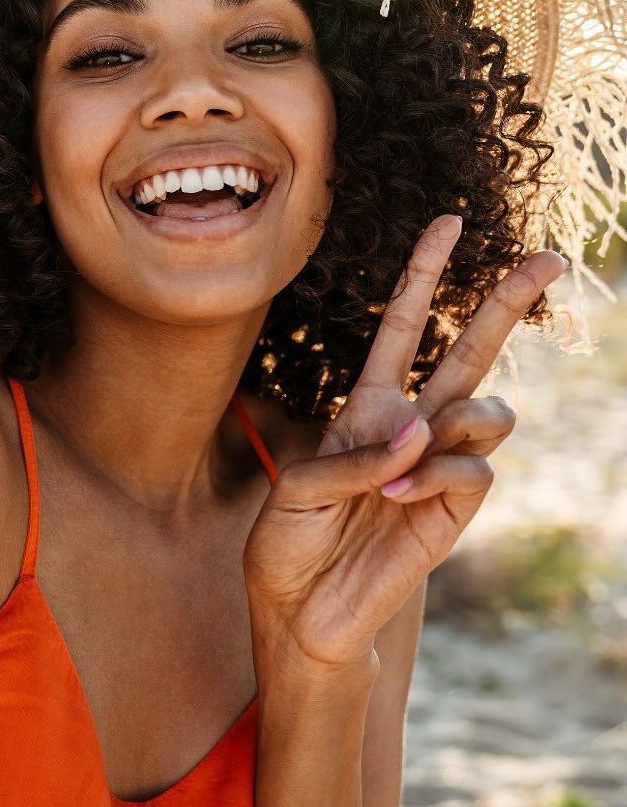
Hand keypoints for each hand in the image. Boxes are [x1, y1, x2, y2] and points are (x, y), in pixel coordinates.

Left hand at [243, 214, 565, 668]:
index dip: (423, 275)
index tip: (448, 223)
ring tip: (416, 450)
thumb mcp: (299, 487)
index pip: (404, 327)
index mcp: (366, 405)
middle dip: (504, 302)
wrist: (303, 611)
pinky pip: (474, 471)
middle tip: (546, 258)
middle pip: (469, 351)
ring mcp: (438, 466)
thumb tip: (424, 430)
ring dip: (460, 419)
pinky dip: (437, 477)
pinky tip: (399, 499)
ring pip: (490, 409)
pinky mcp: (457, 509)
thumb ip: (357, 455)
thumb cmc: (288, 543)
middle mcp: (409, 425)